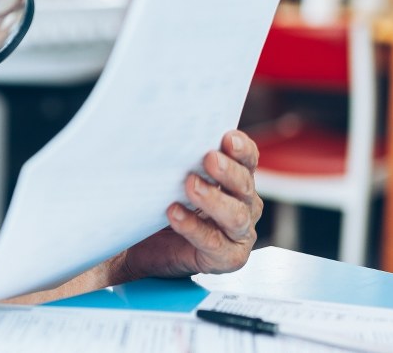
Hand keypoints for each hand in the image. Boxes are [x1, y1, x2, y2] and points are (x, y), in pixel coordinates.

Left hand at [114, 130, 261, 280]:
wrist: (145, 247)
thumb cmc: (165, 204)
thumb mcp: (175, 178)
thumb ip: (184, 160)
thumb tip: (172, 135)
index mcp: (238, 180)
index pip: (248, 160)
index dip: (241, 148)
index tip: (227, 137)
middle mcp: (246, 205)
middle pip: (244, 185)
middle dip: (228, 171)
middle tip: (209, 158)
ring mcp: (240, 233)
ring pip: (235, 215)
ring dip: (213, 199)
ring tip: (190, 185)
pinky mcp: (227, 258)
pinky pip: (213, 242)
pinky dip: (193, 227)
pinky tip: (174, 214)